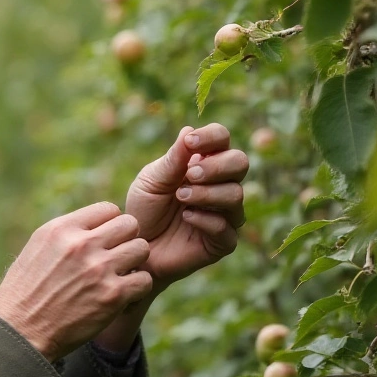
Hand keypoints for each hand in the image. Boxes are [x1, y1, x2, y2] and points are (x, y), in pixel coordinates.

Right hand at [0, 203, 151, 362]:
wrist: (20, 332)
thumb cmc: (27, 291)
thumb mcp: (39, 248)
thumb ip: (68, 232)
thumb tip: (98, 224)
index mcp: (62, 229)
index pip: (108, 209)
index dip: (111, 224)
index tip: (105, 241)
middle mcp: (81, 245)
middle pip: (130, 224)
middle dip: (127, 239)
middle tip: (117, 256)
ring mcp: (99, 269)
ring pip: (141, 249)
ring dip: (135, 262)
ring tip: (121, 275)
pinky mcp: (112, 296)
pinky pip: (144, 280)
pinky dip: (138, 288)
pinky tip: (123, 295)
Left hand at [126, 124, 249, 291]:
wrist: (136, 246)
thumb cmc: (145, 209)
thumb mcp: (152, 180)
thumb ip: (173, 160)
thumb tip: (189, 130)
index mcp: (205, 162)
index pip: (222, 138)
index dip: (211, 137)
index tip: (190, 143)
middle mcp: (221, 184)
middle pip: (240, 162)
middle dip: (216, 166)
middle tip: (190, 174)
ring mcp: (226, 213)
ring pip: (235, 194)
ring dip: (207, 193)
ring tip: (180, 197)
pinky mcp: (224, 241)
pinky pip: (226, 227)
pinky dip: (205, 219)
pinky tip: (186, 218)